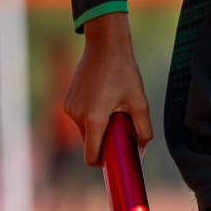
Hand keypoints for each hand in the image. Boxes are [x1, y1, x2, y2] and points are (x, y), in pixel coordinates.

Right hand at [64, 12, 151, 165]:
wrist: (104, 47)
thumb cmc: (124, 74)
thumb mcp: (140, 104)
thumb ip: (143, 132)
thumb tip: (139, 151)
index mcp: (93, 119)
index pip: (91, 156)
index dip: (103, 163)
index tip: (116, 160)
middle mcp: (76, 115)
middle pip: (89, 143)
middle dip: (104, 142)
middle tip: (122, 128)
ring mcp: (69, 107)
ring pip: (84, 131)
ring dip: (98, 128)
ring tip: (113, 110)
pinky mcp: (67, 100)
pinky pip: (79, 119)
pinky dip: (91, 118)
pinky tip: (104, 101)